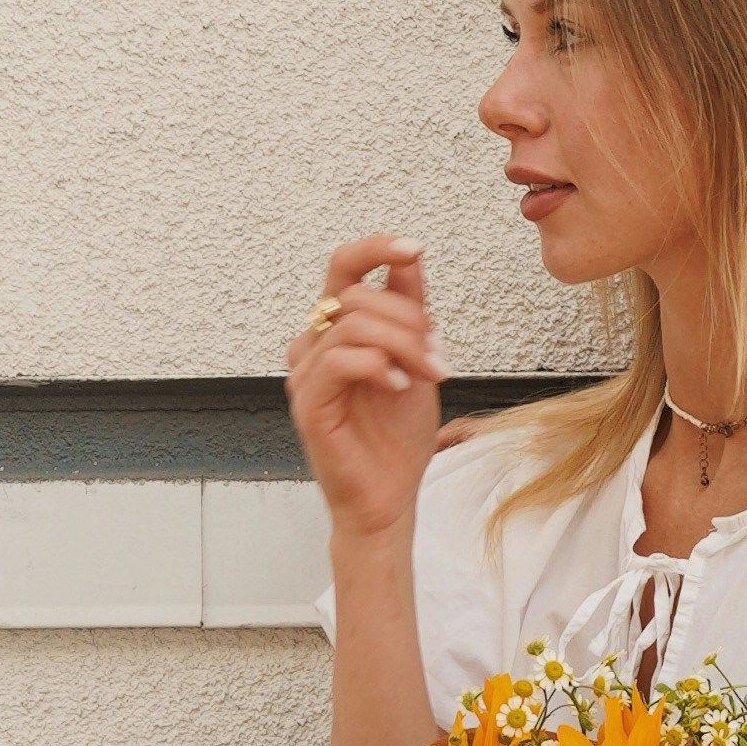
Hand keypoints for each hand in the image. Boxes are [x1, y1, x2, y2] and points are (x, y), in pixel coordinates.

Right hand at [289, 232, 442, 550]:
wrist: (390, 497)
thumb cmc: (397, 436)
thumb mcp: (417, 360)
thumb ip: (409, 309)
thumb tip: (410, 258)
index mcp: (337, 330)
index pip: (343, 268)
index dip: (375, 248)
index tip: (416, 248)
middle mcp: (314, 345)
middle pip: (358, 295)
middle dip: (411, 319)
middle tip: (440, 356)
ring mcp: (306, 375)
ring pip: (353, 325)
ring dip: (405, 345)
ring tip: (430, 374)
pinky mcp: (308, 404)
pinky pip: (339, 361)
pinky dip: (380, 366)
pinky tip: (402, 387)